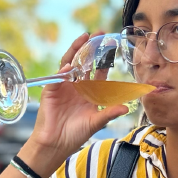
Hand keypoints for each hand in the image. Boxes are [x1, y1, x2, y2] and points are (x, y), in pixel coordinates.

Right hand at [22, 32, 129, 177]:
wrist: (55, 144)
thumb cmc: (75, 134)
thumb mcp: (95, 122)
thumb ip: (109, 113)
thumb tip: (126, 108)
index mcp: (89, 91)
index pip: (98, 71)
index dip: (105, 59)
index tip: (113, 46)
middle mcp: (76, 85)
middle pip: (84, 61)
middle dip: (91, 47)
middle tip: (100, 33)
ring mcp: (63, 86)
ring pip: (69, 63)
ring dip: (76, 50)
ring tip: (84, 38)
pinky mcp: (51, 91)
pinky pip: (57, 77)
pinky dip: (63, 70)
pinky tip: (70, 65)